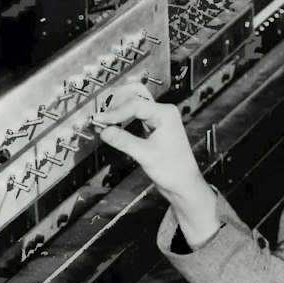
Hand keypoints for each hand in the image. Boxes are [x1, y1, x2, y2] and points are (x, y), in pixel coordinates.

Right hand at [91, 84, 219, 243]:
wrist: (184, 184)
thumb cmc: (174, 170)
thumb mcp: (146, 155)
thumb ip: (124, 141)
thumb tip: (105, 131)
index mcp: (165, 113)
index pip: (134, 104)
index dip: (115, 112)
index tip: (99, 120)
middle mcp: (163, 112)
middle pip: (133, 98)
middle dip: (115, 106)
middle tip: (100, 118)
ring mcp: (158, 118)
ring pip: (133, 104)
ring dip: (118, 109)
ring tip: (104, 119)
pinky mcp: (153, 126)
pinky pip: (135, 115)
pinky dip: (123, 117)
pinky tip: (112, 124)